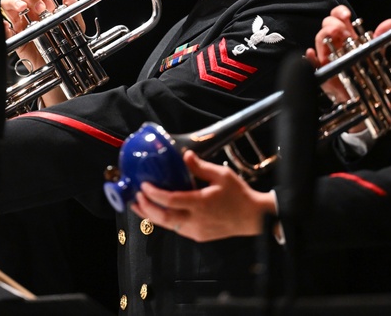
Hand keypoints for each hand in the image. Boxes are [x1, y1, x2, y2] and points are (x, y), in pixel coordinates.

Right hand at [0, 0, 80, 106]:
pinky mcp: (14, 36)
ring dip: (13, 3)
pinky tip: (8, 24)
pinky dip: (2, 24)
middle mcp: (30, 11)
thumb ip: (71, 6)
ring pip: (7, 3)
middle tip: (39, 9)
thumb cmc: (65, 44)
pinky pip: (2, 27)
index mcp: (43, 4)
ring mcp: (20, 22)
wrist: (59, 65)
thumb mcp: (73, 25)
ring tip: (22, 9)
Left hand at [130, 150, 276, 242]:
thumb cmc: (239, 195)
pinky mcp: (198, 236)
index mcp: (201, 203)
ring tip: (139, 205)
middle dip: (146, 208)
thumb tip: (184, 155)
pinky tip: (158, 212)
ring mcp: (196, 230)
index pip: (170, 200)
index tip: (143, 185)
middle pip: (163, 217)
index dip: (154, 194)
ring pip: (167, 226)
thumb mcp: (222, 175)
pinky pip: (176, 229)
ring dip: (151, 216)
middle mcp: (196, 220)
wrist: (254, 218)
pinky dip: (164, 220)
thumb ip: (200, 166)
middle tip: (135, 197)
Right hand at [303, 5, 390, 104]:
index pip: (336, 17)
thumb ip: (381, 36)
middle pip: (326, 25)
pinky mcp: (322, 71)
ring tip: (335, 38)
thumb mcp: (376, 51)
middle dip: (334, 25)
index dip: (339, 12)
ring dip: (325, 35)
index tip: (346, 15)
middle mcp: (334, 43)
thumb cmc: (364, 70)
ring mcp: (326, 56)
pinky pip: (311, 64)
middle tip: (345, 33)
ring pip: (319, 40)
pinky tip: (312, 54)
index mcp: (345, 35)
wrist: (361, 93)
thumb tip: (390, 22)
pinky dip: (310, 58)